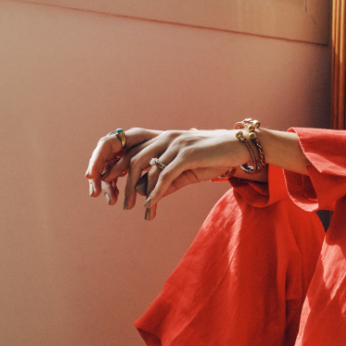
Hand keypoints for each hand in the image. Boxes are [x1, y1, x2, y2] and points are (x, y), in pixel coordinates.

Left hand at [85, 128, 249, 218]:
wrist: (238, 147)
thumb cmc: (213, 158)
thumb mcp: (186, 171)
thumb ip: (168, 182)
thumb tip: (151, 197)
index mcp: (162, 139)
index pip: (131, 151)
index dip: (117, 167)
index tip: (107, 186)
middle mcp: (165, 138)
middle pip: (133, 159)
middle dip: (121, 182)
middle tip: (118, 202)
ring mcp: (175, 144)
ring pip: (146, 168)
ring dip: (135, 190)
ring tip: (133, 208)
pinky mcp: (187, 154)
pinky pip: (165, 175)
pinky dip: (155, 192)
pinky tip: (150, 205)